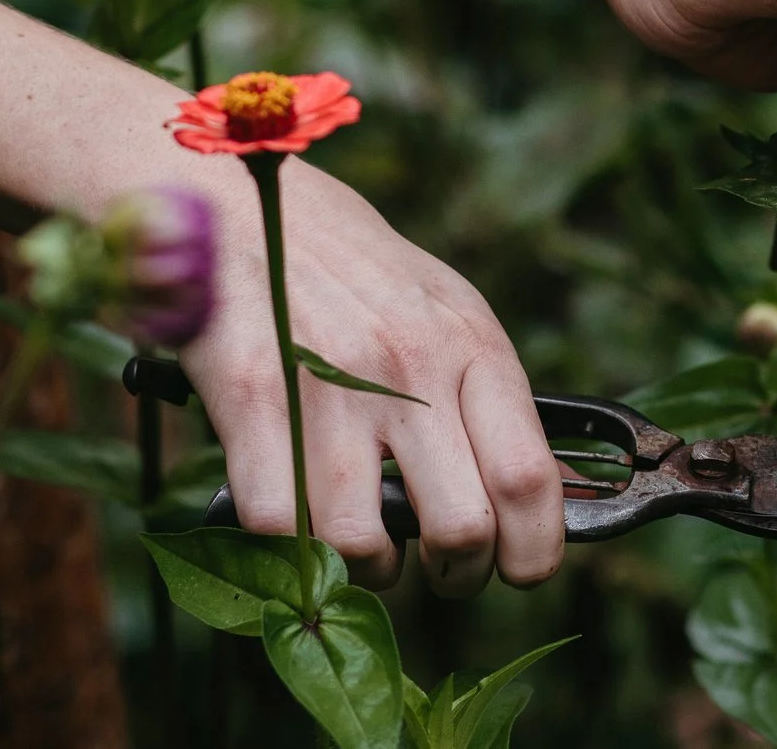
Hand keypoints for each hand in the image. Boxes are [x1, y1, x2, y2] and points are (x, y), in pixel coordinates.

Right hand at [181, 165, 562, 595]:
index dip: (532, 550)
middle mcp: (411, 364)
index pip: (528, 477)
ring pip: (366, 545)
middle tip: (440, 570)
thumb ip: (484, 391)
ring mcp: (330, 384)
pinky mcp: (251, 398)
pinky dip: (289, 549)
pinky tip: (298, 526)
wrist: (241, 201)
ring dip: (368, 572)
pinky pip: (279, 527)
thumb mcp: (442, 307)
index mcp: (470, 342)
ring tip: (364, 548)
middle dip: (456, 575)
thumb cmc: (350, 267)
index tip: (517, 569)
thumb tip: (535, 492)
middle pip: (462, 528)